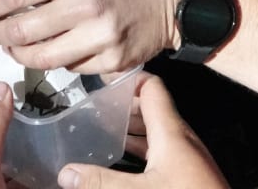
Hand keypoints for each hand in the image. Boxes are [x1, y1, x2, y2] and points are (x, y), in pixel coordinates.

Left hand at [0, 0, 194, 73]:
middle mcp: (86, 6)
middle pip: (23, 31)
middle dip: (2, 34)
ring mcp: (100, 39)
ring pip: (43, 58)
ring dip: (23, 55)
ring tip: (18, 48)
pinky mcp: (112, 62)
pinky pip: (71, 68)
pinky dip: (59, 62)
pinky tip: (58, 51)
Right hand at [56, 73, 228, 188]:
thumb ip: (101, 182)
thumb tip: (67, 174)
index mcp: (171, 132)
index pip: (152, 88)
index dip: (129, 79)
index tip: (106, 80)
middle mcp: (182, 140)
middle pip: (152, 110)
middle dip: (124, 108)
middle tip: (97, 109)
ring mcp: (188, 158)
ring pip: (157, 133)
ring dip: (133, 130)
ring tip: (106, 132)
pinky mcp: (189, 174)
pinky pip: (162, 152)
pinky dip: (142, 150)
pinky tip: (127, 163)